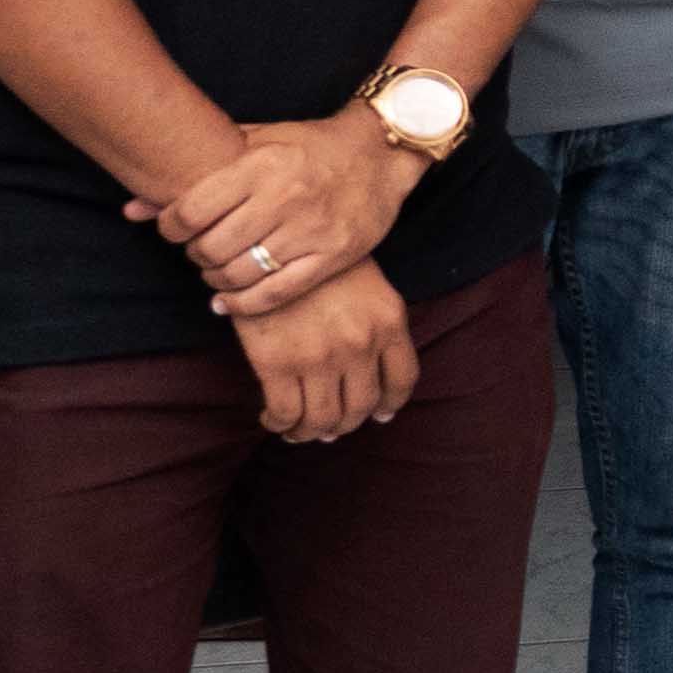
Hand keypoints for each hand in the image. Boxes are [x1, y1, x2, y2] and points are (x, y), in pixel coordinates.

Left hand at [142, 110, 421, 319]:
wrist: (380, 153)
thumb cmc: (309, 145)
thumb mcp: (254, 143)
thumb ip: (197, 172)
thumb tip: (132, 209)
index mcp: (261, 165)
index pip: (191, 211)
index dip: (170, 228)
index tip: (173, 231)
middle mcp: (284, 197)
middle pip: (212, 247)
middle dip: (195, 255)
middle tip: (198, 251)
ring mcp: (310, 230)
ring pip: (240, 273)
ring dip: (216, 279)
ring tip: (216, 271)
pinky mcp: (332, 255)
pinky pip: (275, 293)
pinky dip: (243, 303)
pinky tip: (228, 301)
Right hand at [230, 259, 420, 442]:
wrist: (269, 240)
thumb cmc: (318, 259)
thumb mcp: (368, 282)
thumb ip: (377, 320)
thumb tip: (371, 367)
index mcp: (389, 321)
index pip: (402, 380)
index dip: (390, 404)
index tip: (379, 415)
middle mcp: (361, 343)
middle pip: (361, 407)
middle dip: (346, 423)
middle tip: (331, 426)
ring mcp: (320, 356)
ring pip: (323, 419)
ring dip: (312, 432)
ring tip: (301, 430)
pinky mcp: (277, 363)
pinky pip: (286, 413)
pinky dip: (281, 425)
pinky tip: (273, 420)